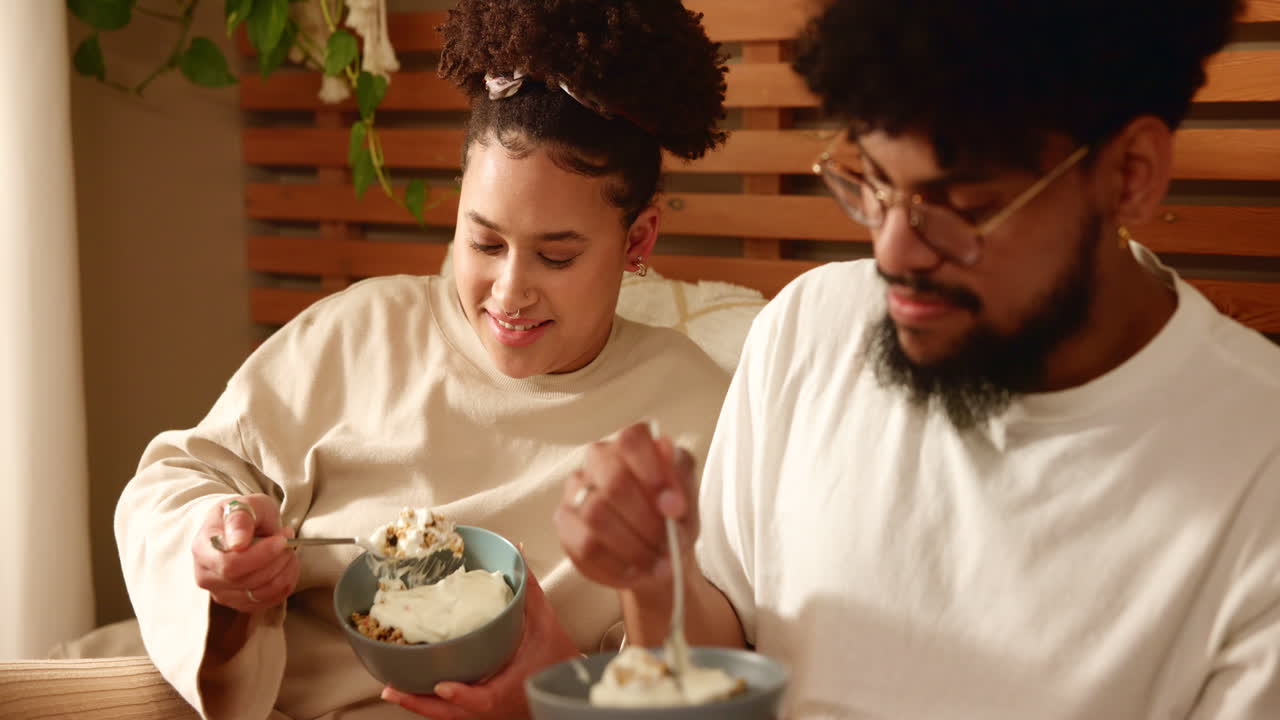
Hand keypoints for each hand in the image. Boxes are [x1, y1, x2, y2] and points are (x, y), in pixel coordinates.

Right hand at [191, 493, 298, 612]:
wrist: (244, 529)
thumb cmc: (246, 515)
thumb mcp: (247, 504)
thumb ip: (241, 519)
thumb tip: (238, 543)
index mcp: (202, 547)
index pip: (229, 564)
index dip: (261, 555)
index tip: (282, 539)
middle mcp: (205, 574)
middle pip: (245, 580)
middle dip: (276, 561)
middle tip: (289, 541)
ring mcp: (219, 592)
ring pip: (257, 593)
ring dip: (283, 572)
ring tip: (289, 551)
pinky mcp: (237, 603)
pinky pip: (265, 603)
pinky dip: (284, 585)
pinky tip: (287, 567)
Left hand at [381, 565, 578, 718]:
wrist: (568, 687)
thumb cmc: (557, 657)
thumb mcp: (544, 620)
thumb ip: (527, 588)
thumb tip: (516, 553)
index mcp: (511, 688)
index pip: (484, 699)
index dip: (462, 695)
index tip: (442, 685)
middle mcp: (495, 706)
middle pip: (452, 714)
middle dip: (420, 703)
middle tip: (392, 688)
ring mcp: (487, 712)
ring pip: (447, 716)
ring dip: (419, 704)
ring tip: (392, 689)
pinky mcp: (482, 711)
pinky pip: (450, 712)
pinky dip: (430, 703)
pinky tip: (411, 691)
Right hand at [554, 422, 697, 592]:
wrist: (658, 553)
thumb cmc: (673, 518)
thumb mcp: (688, 498)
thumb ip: (680, 479)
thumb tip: (669, 470)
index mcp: (632, 444)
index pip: (632, 439)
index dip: (653, 472)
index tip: (673, 507)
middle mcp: (599, 460)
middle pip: (614, 481)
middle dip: (646, 520)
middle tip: (667, 545)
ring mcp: (576, 490)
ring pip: (596, 515)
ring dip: (633, 546)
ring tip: (657, 565)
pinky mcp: (565, 523)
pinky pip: (585, 545)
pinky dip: (616, 565)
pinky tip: (635, 572)